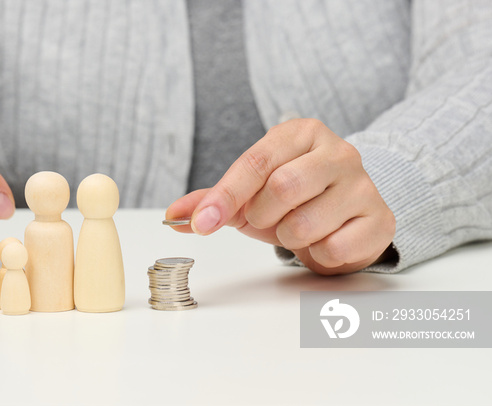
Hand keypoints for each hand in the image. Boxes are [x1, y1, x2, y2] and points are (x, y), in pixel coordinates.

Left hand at [166, 119, 395, 274]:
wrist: (344, 216)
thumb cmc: (292, 201)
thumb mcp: (248, 196)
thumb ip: (211, 201)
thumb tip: (173, 215)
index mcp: (302, 133)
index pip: (257, 162)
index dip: (225, 196)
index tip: (200, 223)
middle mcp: (338, 151)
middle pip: (283, 187)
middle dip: (264, 216)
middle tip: (268, 219)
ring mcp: (365, 184)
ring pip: (306, 224)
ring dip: (290, 238)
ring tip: (299, 229)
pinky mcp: (381, 219)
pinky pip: (334, 248)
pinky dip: (317, 255)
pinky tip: (324, 240)